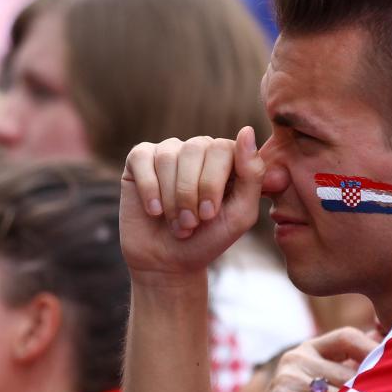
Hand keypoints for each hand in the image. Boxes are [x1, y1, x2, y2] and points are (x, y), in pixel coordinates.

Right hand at [120, 127, 264, 282]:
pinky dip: (149, 190)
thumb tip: (246, 130)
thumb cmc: (209, 238)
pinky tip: (154, 210)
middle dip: (190, 194)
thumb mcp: (241, 214)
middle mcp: (199, 148)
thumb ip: (252, 174)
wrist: (168, 262)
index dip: (212, 184)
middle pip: (195, 150)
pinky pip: (142, 159)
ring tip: (175, 222)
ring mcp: (169, 151)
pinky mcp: (140, 159)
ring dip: (171, 200)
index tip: (209, 215)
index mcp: (227, 157)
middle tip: (191, 222)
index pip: (223, 148)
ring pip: (168, 158)